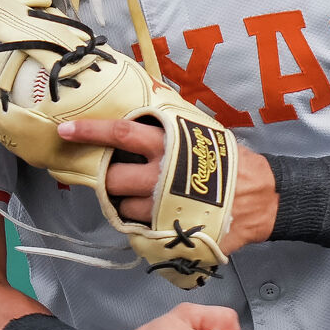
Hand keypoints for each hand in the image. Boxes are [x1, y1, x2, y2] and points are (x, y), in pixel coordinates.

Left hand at [57, 117, 277, 252]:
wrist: (264, 198)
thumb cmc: (230, 161)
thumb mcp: (202, 132)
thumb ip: (171, 122)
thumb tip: (144, 97)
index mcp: (169, 145)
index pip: (121, 133)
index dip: (91, 132)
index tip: (66, 130)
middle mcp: (162, 176)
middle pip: (113, 178)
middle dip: (109, 178)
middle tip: (119, 176)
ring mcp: (165, 207)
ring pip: (124, 207)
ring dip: (128, 203)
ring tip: (148, 197)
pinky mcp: (171, 232)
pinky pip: (140, 230)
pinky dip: (142, 223)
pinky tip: (157, 215)